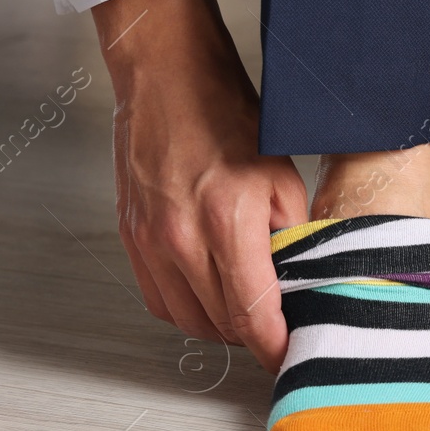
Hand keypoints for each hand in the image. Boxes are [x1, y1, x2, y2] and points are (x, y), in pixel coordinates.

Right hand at [93, 0, 308, 369]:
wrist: (165, 77)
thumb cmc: (222, 112)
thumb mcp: (280, 173)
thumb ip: (291, 235)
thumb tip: (299, 282)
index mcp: (226, 220)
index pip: (252, 315)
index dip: (274, 346)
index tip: (289, 353)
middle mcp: (180, 237)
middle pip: (219, 325)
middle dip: (252, 336)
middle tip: (275, 327)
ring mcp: (149, 240)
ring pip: (186, 319)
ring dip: (217, 327)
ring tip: (242, 311)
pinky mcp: (130, 236)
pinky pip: (157, 299)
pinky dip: (184, 309)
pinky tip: (205, 293)